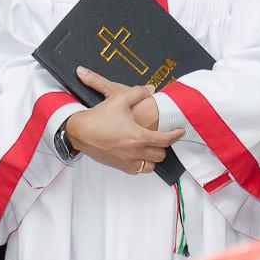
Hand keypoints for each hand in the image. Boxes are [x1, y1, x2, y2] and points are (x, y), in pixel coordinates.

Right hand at [65, 68, 182, 174]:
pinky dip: (142, 164)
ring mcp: (127, 161)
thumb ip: (137, 92)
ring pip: (151, 166)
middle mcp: (135, 152)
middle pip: (160, 154)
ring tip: (151, 147)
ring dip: (153, 157)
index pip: (165, 139)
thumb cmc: (98, 117)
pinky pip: (138, 170)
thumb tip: (150, 89)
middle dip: (163, 146)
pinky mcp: (119, 166)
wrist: (80, 131)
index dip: (175, 135)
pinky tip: (138, 154)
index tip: (179, 132)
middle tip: (161, 137)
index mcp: (139, 136)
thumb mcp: (119, 98)